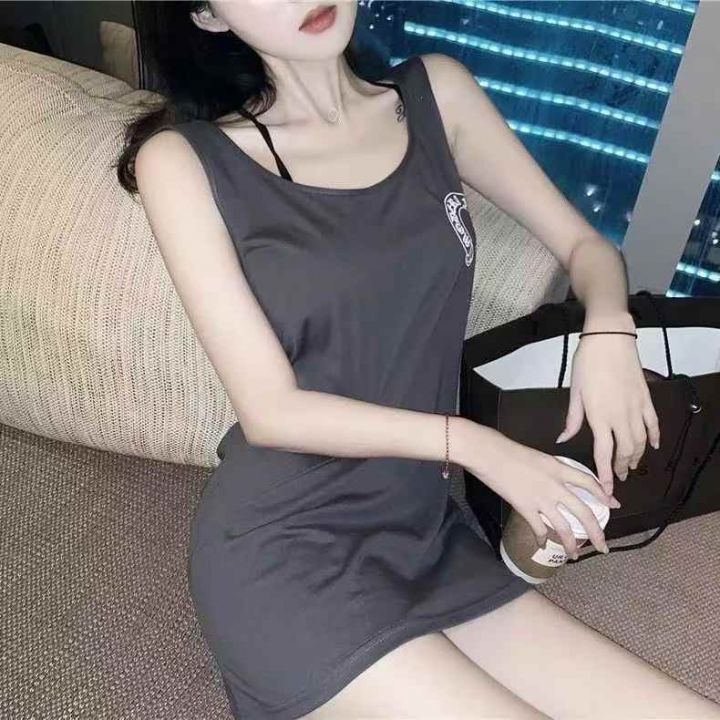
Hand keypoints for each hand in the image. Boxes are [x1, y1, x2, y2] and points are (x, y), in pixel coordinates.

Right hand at [468, 428, 618, 557]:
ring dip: (572, 544)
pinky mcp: (525, 508)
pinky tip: (543, 545)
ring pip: (565, 527)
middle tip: (604, 546)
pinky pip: (539, 529)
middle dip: (597, 532)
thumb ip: (552, 471)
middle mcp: (556, 486)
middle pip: (584, 512)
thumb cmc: (510, 451)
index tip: (613, 505)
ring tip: (575, 555)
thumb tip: (558, 482)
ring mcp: (541, 499)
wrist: (490, 454)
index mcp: (559, 468)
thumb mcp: (539, 457)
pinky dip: (542, 539)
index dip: (604, 495)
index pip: (589, 483)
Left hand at [555, 326, 660, 495]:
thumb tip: (562, 439)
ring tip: (632, 466)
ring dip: (637, 456)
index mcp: (599, 417)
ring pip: (641, 441)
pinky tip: (654, 446)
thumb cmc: (587, 363)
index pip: (604, 454)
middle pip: (625, 451)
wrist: (609, 339)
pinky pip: (653, 423)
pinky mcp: (646, 398)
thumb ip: (572, 419)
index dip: (606, 474)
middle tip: (619, 478)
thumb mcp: (575, 392)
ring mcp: (636, 408)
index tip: (608, 489)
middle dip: (622, 468)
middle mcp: (620, 417)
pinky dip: (655, 437)